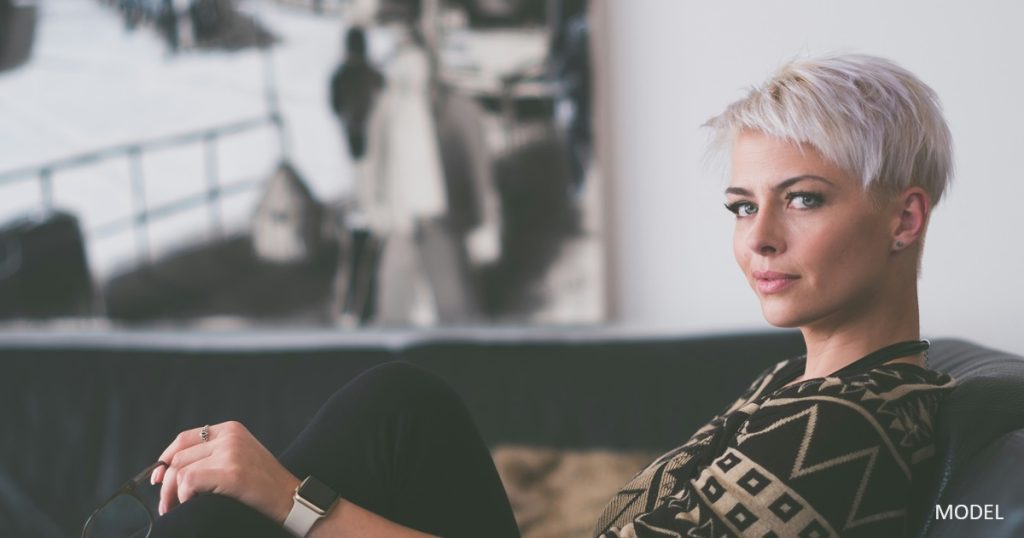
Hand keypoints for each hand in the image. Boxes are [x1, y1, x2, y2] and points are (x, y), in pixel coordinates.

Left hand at [150, 421, 300, 523]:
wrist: (290, 498)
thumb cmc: (264, 484)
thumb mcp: (240, 457)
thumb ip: (213, 454)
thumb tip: (168, 469)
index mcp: (232, 429)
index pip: (185, 438)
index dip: (165, 458)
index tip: (157, 477)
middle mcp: (230, 436)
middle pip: (180, 456)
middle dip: (166, 482)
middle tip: (165, 504)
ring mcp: (231, 452)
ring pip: (181, 470)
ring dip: (172, 493)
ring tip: (174, 507)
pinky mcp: (231, 472)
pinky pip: (190, 481)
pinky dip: (183, 495)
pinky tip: (189, 503)